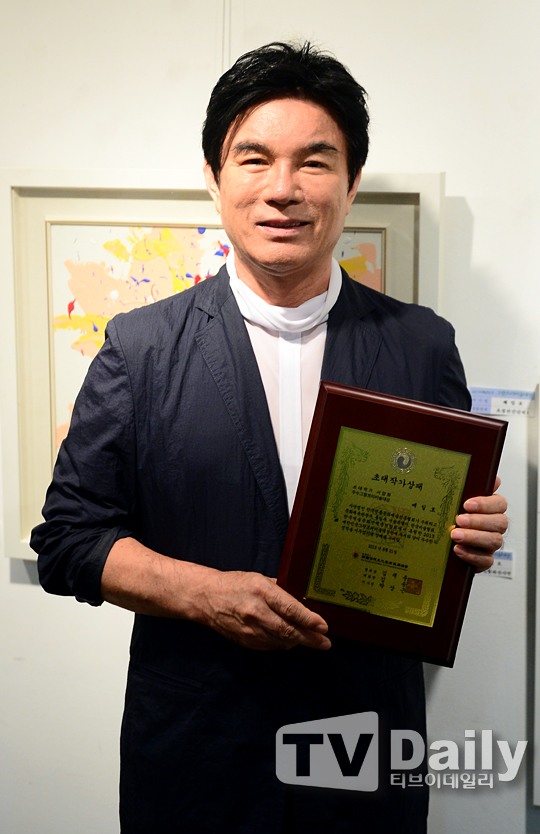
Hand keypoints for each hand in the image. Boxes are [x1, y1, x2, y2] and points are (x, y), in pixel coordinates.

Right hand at [198, 570, 330, 650]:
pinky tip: (290, 640)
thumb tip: (303, 600)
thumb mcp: (260, 579)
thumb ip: (281, 590)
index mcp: (261, 591)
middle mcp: (256, 612)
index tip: (323, 626)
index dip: (309, 620)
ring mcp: (250, 629)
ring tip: (312, 641)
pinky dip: (282, 643)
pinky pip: (270, 646)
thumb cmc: (236, 584)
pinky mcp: (245, 641)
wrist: (207, 597)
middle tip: (325, 643)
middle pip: (288, 630)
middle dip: (310, 638)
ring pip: (281, 641)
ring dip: (298, 642)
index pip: (290, 609)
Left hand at [450, 477, 507, 572]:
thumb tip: (493, 478)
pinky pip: (485, 560)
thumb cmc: (455, 517)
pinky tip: (457, 549)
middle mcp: (495, 527)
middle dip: (478, 521)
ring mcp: (491, 544)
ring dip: (474, 537)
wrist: (445, 544)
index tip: (467, 504)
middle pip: (500, 522)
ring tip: (455, 535)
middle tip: (459, 520)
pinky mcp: (485, 560)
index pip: (499, 503)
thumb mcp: (459, 500)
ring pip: (494, 540)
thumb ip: (473, 488)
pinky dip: (471, 555)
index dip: (485, 504)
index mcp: (492, 510)